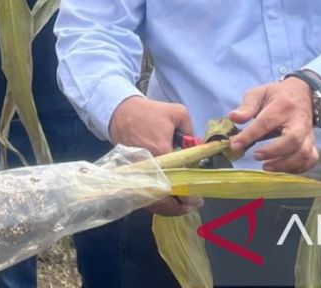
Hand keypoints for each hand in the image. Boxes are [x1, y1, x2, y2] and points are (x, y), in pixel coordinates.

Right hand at [109, 96, 203, 215]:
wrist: (121, 113)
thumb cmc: (149, 112)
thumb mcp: (177, 113)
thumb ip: (192, 131)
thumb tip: (199, 147)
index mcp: (160, 151)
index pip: (178, 178)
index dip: (188, 192)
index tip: (198, 197)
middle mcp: (148, 167)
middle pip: (164, 197)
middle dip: (180, 205)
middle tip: (194, 203)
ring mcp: (137, 173)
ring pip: (153, 200)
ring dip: (169, 207)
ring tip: (184, 205)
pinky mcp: (131, 175)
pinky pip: (144, 195)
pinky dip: (157, 202)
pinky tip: (168, 201)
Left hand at [228, 79, 317, 172]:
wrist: (302, 93)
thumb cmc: (276, 95)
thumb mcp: (258, 93)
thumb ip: (246, 106)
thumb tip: (233, 118)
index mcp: (282, 106)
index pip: (266, 122)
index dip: (250, 135)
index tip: (235, 145)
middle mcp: (298, 121)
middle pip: (292, 139)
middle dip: (273, 151)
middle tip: (255, 156)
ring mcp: (308, 133)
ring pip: (303, 153)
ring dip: (284, 164)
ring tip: (266, 166)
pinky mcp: (312, 143)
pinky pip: (311, 159)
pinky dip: (298, 168)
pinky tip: (281, 169)